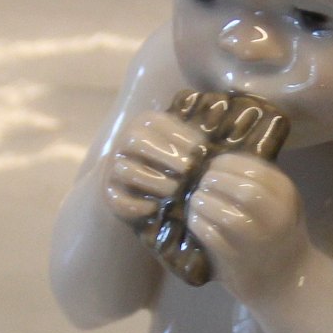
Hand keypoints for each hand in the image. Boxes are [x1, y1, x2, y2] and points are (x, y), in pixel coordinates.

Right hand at [103, 110, 205, 225]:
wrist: (135, 181)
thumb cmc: (172, 161)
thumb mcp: (184, 144)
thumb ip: (198, 141)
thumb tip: (225, 138)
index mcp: (144, 123)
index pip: (158, 124)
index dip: (181, 138)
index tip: (201, 153)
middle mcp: (124, 141)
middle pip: (137, 142)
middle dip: (166, 158)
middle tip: (189, 173)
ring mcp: (113, 167)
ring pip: (128, 171)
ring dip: (155, 182)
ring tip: (176, 191)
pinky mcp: (108, 192)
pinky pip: (120, 199)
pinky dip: (138, 206)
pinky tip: (156, 208)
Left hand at [186, 153, 309, 301]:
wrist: (287, 282)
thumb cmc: (278, 237)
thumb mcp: (280, 204)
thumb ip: (258, 183)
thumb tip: (216, 159)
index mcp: (287, 196)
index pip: (255, 168)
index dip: (228, 163)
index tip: (214, 165)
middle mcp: (276, 218)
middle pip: (242, 190)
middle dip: (214, 182)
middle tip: (203, 184)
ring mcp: (257, 242)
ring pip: (224, 214)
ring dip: (203, 202)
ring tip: (197, 201)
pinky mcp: (236, 261)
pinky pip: (211, 236)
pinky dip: (198, 224)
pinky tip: (195, 221)